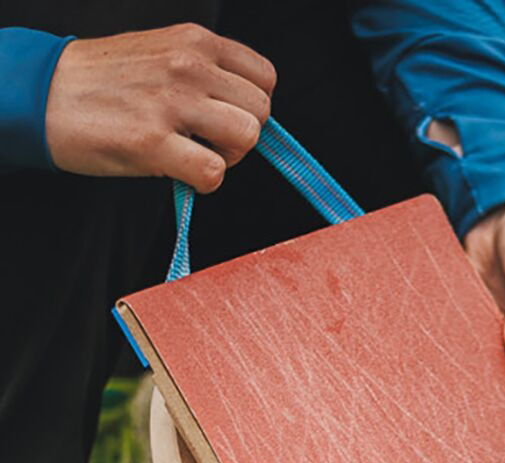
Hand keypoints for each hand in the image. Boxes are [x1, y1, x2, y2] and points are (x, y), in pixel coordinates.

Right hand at [44, 23, 275, 193]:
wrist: (43, 92)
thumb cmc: (104, 80)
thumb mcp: (162, 53)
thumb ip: (205, 73)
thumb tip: (240, 109)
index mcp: (194, 42)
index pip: (264, 77)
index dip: (251, 105)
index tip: (225, 115)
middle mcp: (188, 66)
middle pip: (260, 112)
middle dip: (242, 135)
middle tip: (208, 140)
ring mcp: (171, 103)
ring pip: (246, 137)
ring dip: (228, 157)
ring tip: (194, 153)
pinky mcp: (153, 142)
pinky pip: (214, 173)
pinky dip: (204, 182)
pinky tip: (179, 171)